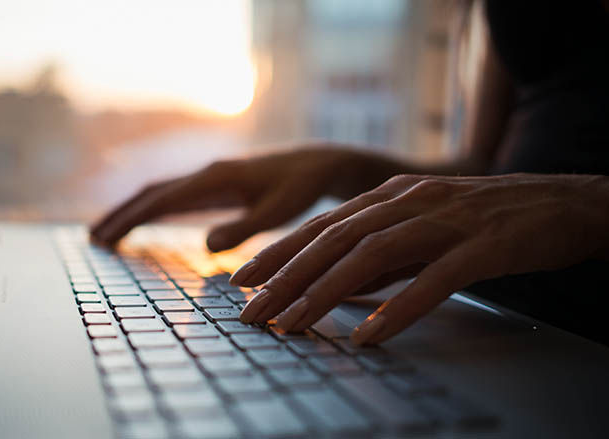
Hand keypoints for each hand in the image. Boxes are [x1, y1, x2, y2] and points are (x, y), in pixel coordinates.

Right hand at [92, 146, 385, 251]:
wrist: (317, 165)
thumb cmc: (301, 189)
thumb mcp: (279, 211)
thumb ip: (244, 228)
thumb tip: (206, 246)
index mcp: (215, 178)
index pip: (162, 200)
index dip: (131, 219)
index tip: (106, 238)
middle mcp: (206, 173)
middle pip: (151, 193)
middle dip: (121, 215)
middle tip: (93, 240)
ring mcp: (208, 177)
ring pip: (159, 193)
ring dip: (132, 212)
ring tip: (105, 233)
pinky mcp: (215, 184)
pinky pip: (174, 196)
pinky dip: (151, 209)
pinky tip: (144, 222)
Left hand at [233, 173, 608, 344]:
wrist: (562, 202)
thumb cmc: (487, 219)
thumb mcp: (422, 227)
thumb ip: (382, 252)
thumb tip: (338, 285)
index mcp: (391, 195)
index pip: (321, 225)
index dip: (278, 252)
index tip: (242, 280)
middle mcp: (409, 201)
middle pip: (335, 239)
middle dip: (286, 277)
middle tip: (252, 311)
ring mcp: (445, 220)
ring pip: (372, 256)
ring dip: (326, 293)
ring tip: (293, 325)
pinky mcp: (482, 245)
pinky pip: (433, 279)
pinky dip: (398, 307)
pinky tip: (370, 335)